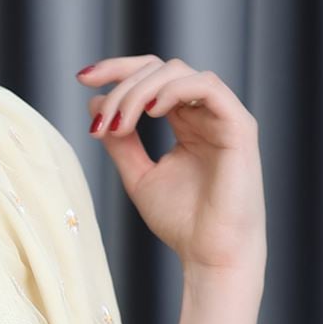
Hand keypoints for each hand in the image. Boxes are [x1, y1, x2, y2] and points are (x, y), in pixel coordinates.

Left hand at [76, 54, 266, 276]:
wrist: (211, 254)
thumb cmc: (182, 222)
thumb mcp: (138, 176)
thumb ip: (120, 142)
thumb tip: (97, 104)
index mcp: (184, 121)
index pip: (151, 77)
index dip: (117, 70)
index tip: (83, 79)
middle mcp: (204, 113)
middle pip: (160, 69)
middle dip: (122, 85)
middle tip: (101, 121)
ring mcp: (223, 116)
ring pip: (178, 73)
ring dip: (140, 92)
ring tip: (120, 125)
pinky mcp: (239, 125)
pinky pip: (207, 86)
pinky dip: (174, 90)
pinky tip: (151, 112)